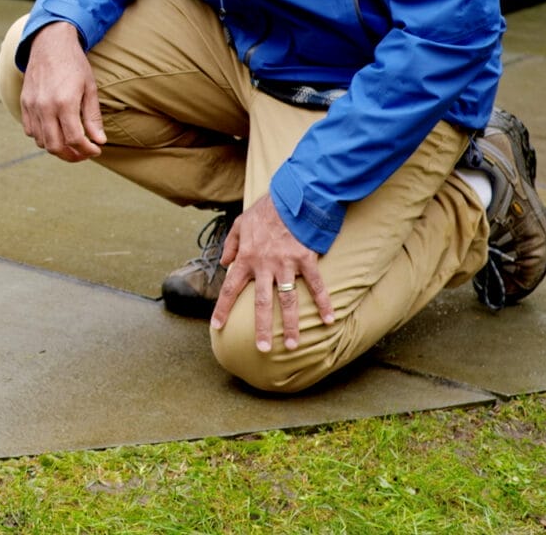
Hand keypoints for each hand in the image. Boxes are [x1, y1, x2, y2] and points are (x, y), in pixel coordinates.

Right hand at [20, 21, 106, 161]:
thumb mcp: (89, 88)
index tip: (96, 150)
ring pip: (41, 141)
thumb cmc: (74, 64)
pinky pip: (30, 130)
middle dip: (71, 156)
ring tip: (71, 145)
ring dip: (57, 148)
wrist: (50, 44)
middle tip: (83, 154)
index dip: (87, 150)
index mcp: (65, 103)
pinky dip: (42, 137)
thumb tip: (99, 141)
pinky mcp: (24, 103)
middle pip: (55, 146)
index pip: (74, 139)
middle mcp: (45, 107)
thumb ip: (93, 117)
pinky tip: (55, 132)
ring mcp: (32, 106)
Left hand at [210, 195, 335, 351]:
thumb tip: (224, 263)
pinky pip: (316, 285)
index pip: (230, 288)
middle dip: (262, 328)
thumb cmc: (264, 210)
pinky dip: (323, 303)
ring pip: (289, 300)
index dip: (222, 308)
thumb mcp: (239, 223)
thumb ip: (230, 244)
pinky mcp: (306, 259)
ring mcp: (286, 264)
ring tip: (292, 345)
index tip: (216, 327)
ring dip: (292, 324)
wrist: (290, 196)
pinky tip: (329, 320)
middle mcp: (264, 265)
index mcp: (246, 258)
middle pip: (262, 303)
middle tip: (262, 348)